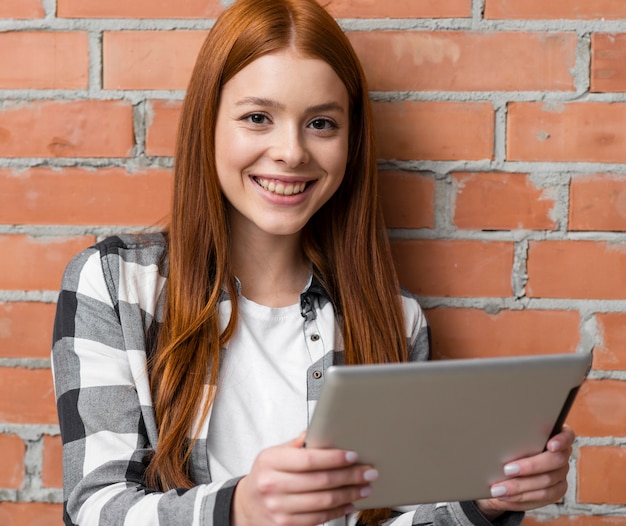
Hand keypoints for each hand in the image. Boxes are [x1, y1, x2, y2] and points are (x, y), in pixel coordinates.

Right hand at [232, 432, 377, 525]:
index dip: (334, 458)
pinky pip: (319, 519)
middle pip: (320, 481)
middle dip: (350, 476)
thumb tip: (321, 430)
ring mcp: (279, 508)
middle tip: (368, 471)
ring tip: (364, 487)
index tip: (353, 456)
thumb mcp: (274, 454)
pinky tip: (350, 503)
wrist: (247, 506)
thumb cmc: (265, 475)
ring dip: (349, 494)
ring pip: (323, 502)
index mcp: (270, 462)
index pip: (308, 459)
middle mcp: (273, 486)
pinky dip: (339, 511)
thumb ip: (297, 444)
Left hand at [476, 426, 574, 520]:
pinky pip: (542, 497)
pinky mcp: (555, 491)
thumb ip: (511, 438)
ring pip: (547, 482)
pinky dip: (521, 497)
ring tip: (498, 488)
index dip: (561, 440)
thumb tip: (496, 436)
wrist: (500, 473)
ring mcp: (560, 474)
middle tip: (506, 469)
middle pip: (556, 460)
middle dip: (530, 466)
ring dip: (520, 486)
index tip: (550, 445)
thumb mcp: (506, 441)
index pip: (566, 435)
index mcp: (553, 436)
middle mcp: (561, 455)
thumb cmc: (505, 450)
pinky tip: (506, 496)